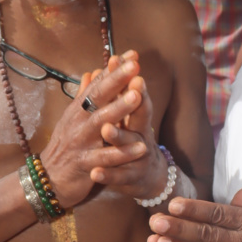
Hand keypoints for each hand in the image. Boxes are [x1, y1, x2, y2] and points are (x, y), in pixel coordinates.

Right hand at [40, 52, 149, 207]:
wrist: (47, 180)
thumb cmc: (65, 146)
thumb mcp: (73, 118)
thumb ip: (85, 95)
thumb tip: (93, 71)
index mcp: (79, 109)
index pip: (98, 84)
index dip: (114, 69)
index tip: (132, 54)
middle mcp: (79, 121)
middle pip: (98, 97)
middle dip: (116, 80)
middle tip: (134, 66)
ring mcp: (81, 141)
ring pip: (101, 122)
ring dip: (119, 109)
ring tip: (137, 96)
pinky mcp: (85, 164)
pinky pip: (105, 158)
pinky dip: (122, 153)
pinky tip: (142, 148)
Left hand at [90, 61, 168, 200]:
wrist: (147, 178)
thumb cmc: (133, 141)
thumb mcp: (128, 116)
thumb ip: (119, 91)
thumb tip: (112, 62)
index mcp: (137, 118)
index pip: (136, 95)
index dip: (132, 80)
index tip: (130, 63)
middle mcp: (142, 135)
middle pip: (140, 117)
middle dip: (134, 103)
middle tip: (133, 91)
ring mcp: (139, 157)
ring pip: (129, 146)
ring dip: (118, 136)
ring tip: (106, 128)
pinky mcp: (130, 178)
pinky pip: (118, 176)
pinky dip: (107, 174)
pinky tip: (95, 172)